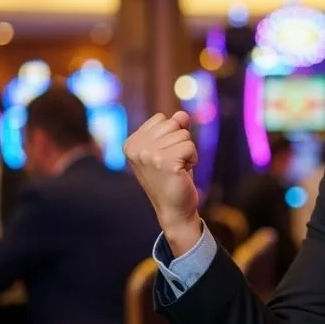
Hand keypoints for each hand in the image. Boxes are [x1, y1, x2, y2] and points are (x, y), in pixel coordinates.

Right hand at [124, 111, 200, 254]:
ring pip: (184, 134)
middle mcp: (136, 148)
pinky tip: (183, 172)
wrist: (174, 209)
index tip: (165, 156)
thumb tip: (182, 114)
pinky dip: (193, 158)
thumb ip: (174, 128)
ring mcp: (148, 155)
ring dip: (188, 151)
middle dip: (181, 142)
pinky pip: (190, 146)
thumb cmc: (172, 177)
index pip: (161, 118)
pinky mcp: (165, 162)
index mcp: (131, 143)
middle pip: (173, 123)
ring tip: (178, 169)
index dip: (171, 135)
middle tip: (174, 163)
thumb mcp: (170, 148)